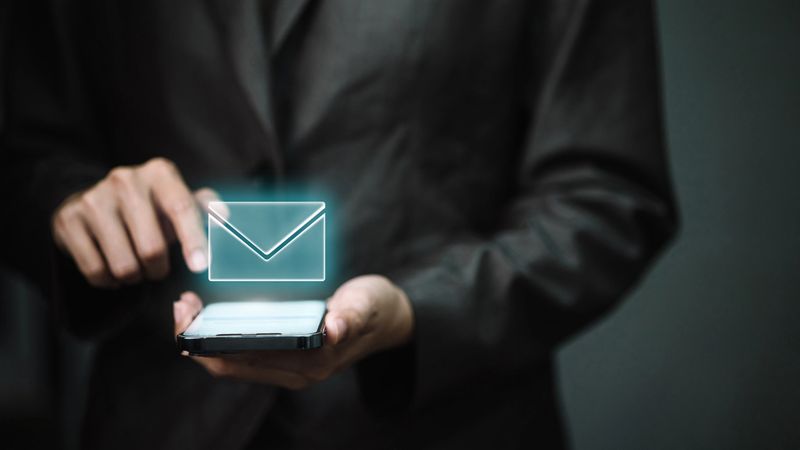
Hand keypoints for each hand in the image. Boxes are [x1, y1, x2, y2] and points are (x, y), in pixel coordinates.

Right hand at [52, 157, 219, 287]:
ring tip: (136, 268)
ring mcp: (93, 199)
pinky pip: (96, 270)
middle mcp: (125, 180)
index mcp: (159, 173)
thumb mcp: (178, 199)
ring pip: (124, 265)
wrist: (94, 199)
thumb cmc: (150, 205)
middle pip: (152, 247)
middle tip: (159, 269)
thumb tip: (223, 216)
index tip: (200, 265)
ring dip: (135, 277)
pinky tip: (113, 270)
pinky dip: (109, 281)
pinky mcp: (69, 220)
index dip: (193, 240)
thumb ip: (204, 207)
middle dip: (160, 269)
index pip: (181, 208)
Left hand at [173, 275, 414, 389]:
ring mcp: (288, 367)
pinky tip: (212, 312)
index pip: (243, 361)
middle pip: (228, 364)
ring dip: (205, 337)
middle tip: (181, 305)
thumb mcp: (366, 305)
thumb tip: (332, 330)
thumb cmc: (375, 309)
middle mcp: (294, 372)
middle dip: (196, 339)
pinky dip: (221, 335)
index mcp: (309, 363)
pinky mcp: (286, 356)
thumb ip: (350, 317)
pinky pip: (243, 352)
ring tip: (189, 305)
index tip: (188, 313)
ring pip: (232, 360)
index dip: (207, 342)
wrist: (388, 320)